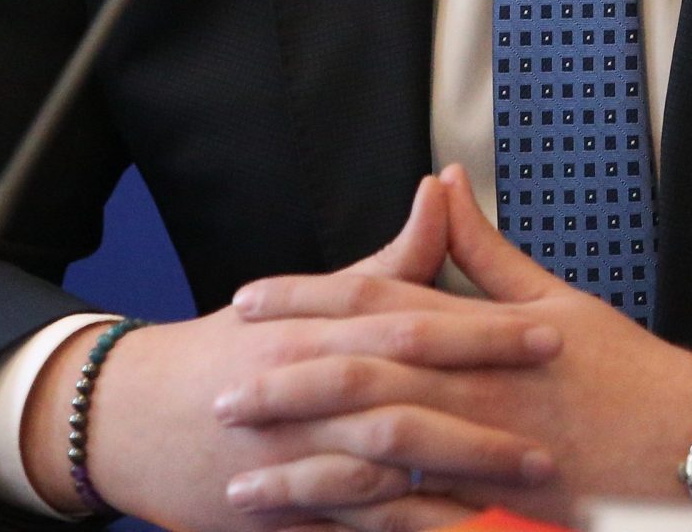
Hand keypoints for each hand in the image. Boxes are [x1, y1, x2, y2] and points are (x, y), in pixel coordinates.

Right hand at [26, 176, 560, 531]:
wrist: (133, 414)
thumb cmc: (230, 350)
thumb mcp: (306, 300)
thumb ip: (386, 262)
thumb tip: (439, 193)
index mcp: (318, 330)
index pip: (413, 323)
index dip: (483, 332)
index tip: (549, 334)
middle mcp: (308, 389)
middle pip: (409, 398)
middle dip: (488, 413)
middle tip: (559, 426)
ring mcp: (296, 453)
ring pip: (389, 469)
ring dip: (461, 479)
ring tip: (527, 488)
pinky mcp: (284, 506)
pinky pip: (357, 520)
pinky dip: (410, 526)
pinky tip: (464, 527)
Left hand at [224, 166, 691, 528]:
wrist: (688, 446)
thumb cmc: (622, 372)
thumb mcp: (555, 297)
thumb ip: (486, 249)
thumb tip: (444, 183)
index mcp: (479, 327)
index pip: (376, 299)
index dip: (307, 298)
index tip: (250, 301)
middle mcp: (471, 384)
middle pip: (357, 374)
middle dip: (283, 382)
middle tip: (220, 390)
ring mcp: (479, 449)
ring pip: (371, 455)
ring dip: (301, 466)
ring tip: (240, 475)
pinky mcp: (488, 505)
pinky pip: (408, 517)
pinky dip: (352, 522)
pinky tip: (308, 529)